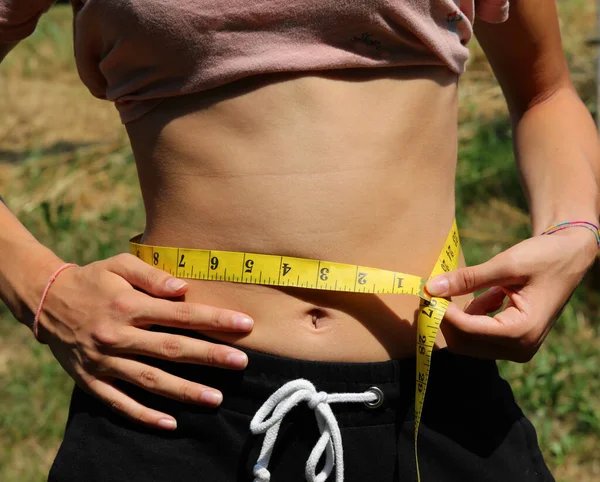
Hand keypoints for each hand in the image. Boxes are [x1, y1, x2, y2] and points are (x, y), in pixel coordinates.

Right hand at [36, 253, 254, 429]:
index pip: (180, 314)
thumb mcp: (119, 265)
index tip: (245, 325)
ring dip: (184, 391)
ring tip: (216, 398)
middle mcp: (117, 335)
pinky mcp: (91, 381)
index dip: (214, 320)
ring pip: (150, 380)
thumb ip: (152, 275)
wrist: (45, 301)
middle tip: (241, 362)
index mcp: (128, 305)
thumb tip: (183, 288)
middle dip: (210, 356)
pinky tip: (170, 423)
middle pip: (172, 349)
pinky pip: (119, 403)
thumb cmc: (92, 279)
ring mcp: (104, 362)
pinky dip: (144, 415)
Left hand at [425, 227, 597, 361]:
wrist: (570, 257)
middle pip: (464, 343)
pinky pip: (478, 336)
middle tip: (433, 291)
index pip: (469, 331)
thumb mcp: (506, 264)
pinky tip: (486, 296)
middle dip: (445, 319)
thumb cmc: (544, 257)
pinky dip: (470, 317)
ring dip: (456, 317)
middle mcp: (520, 348)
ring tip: (460, 288)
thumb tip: (432, 288)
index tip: (427, 292)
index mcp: (523, 331)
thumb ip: (468, 279)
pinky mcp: (512, 342)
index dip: (443, 313)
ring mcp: (517, 348)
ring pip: (468, 342)